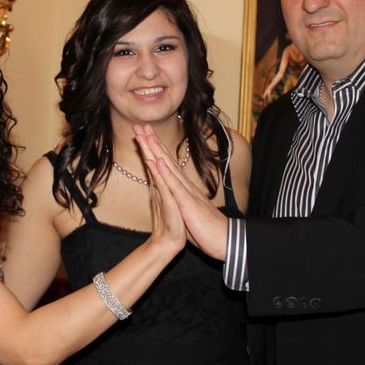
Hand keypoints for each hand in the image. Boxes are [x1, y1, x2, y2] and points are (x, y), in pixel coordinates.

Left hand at [134, 124, 228, 260]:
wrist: (223, 239)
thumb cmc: (206, 228)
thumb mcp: (188, 212)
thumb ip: (180, 201)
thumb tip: (174, 197)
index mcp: (183, 188)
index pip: (167, 165)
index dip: (156, 150)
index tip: (145, 136)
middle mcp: (185, 185)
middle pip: (166, 159)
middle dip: (153, 142)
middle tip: (141, 125)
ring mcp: (186, 192)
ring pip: (168, 167)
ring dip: (156, 151)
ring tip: (146, 136)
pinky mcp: (187, 202)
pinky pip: (175, 185)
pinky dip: (165, 172)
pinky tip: (157, 160)